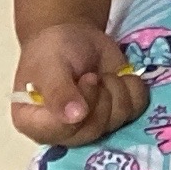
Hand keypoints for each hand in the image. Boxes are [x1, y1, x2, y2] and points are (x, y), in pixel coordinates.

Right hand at [7, 21, 149, 146]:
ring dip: (115, 90)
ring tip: (101, 75)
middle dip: (100, 97)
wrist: (74, 36)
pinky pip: (136, 110)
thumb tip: (76, 118)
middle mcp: (62, 131)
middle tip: (92, 76)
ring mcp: (91, 124)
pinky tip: (119, 77)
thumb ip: (58, 92)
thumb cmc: (53, 50)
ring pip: (117, 121)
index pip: (59, 132)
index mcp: (34, 123)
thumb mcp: (50, 65)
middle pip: (92, 131)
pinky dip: (133, 88)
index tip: (86, 79)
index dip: (80, 108)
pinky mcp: (115, 113)